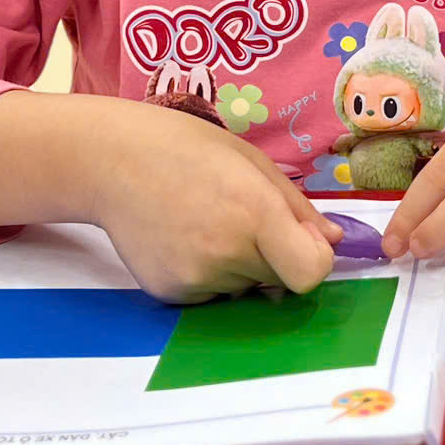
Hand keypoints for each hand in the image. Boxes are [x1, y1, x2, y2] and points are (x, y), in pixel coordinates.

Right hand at [88, 103, 335, 301]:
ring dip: (239, 266)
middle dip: (274, 257)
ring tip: (204, 222)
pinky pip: (212, 295)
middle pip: (279, 280)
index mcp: (255, 212)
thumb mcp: (251, 162)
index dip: (313, 258)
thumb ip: (298, 206)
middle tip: (238, 218)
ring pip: (245, 289)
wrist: (110, 160)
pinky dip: (208, 275)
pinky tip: (183, 238)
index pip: (311, 273)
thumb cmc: (186, 149)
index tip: (300, 240)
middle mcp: (228, 252)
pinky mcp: (171, 292)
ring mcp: (196, 277)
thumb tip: (334, 241)